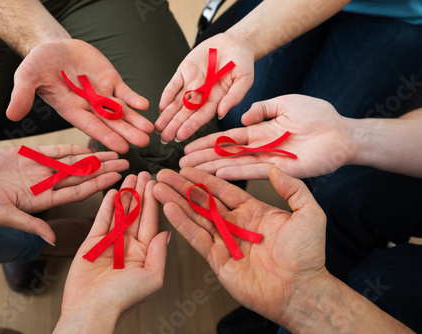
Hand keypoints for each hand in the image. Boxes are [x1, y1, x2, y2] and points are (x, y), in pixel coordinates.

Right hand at [0, 144, 127, 244]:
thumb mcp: (4, 216)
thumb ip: (30, 225)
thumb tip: (53, 241)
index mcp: (44, 200)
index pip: (77, 192)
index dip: (97, 186)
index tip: (116, 181)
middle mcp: (47, 184)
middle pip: (82, 176)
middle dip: (104, 170)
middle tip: (126, 164)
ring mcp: (41, 169)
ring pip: (74, 162)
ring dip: (94, 157)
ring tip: (115, 153)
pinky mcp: (32, 154)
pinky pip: (57, 150)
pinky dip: (73, 147)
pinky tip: (91, 146)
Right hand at [6, 39, 153, 153]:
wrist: (53, 48)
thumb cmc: (38, 64)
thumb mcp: (27, 76)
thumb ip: (22, 95)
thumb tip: (11, 115)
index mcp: (71, 110)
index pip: (90, 126)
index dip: (105, 136)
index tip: (121, 147)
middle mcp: (90, 107)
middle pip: (111, 122)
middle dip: (127, 131)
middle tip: (143, 142)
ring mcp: (102, 95)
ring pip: (122, 111)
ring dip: (135, 120)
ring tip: (150, 129)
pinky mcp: (111, 81)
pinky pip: (125, 92)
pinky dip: (134, 98)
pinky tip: (145, 105)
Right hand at [54, 172, 169, 332]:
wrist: (91, 309)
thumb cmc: (123, 299)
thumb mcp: (152, 278)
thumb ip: (160, 254)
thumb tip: (168, 233)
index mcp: (145, 254)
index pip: (151, 222)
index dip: (154, 202)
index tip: (157, 184)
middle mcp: (129, 247)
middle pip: (137, 214)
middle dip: (141, 193)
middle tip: (144, 173)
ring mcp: (110, 244)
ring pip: (120, 213)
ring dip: (125, 195)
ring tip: (129, 177)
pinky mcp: (92, 243)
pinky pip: (102, 220)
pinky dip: (107, 206)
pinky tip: (112, 192)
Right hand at [153, 167, 327, 326]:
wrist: (302, 290)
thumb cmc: (308, 255)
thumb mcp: (309, 213)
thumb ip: (293, 188)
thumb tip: (275, 168)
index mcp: (253, 212)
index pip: (223, 190)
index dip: (204, 178)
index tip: (187, 168)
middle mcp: (236, 225)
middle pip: (204, 201)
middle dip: (183, 187)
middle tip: (164, 175)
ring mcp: (225, 242)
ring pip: (196, 217)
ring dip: (176, 202)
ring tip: (158, 188)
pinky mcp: (218, 259)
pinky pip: (197, 238)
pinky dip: (182, 223)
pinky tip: (169, 208)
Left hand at [155, 33, 253, 142]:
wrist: (234, 43)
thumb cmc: (242, 62)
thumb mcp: (244, 79)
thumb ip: (234, 96)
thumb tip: (222, 112)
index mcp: (216, 100)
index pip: (201, 116)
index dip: (191, 126)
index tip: (181, 136)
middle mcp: (202, 95)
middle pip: (186, 113)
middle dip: (174, 125)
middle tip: (164, 137)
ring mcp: (192, 84)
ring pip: (176, 102)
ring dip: (167, 115)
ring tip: (158, 127)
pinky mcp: (184, 71)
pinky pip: (173, 84)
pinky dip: (167, 94)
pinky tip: (161, 106)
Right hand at [180, 94, 356, 178]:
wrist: (342, 133)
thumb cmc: (319, 116)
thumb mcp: (286, 103)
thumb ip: (263, 108)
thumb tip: (243, 116)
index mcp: (259, 132)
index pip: (227, 138)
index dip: (207, 142)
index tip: (188, 146)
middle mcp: (259, 148)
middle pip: (224, 154)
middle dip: (202, 159)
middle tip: (180, 164)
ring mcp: (267, 160)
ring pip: (234, 165)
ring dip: (211, 169)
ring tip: (191, 173)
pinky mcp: (279, 171)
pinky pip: (252, 172)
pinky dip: (234, 173)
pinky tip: (217, 175)